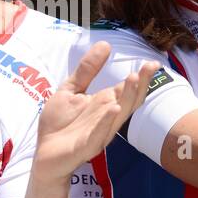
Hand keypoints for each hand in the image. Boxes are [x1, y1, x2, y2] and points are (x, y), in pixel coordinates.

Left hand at [34, 41, 156, 177]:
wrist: (43, 154)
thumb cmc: (59, 123)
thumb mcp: (71, 89)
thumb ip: (88, 70)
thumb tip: (106, 43)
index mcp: (104, 104)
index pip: (126, 89)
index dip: (140, 77)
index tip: (153, 63)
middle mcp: (106, 118)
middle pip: (128, 101)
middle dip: (138, 85)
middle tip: (149, 68)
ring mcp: (98, 133)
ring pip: (117, 116)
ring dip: (127, 99)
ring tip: (134, 79)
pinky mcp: (85, 146)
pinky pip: (98, 134)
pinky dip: (106, 121)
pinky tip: (114, 108)